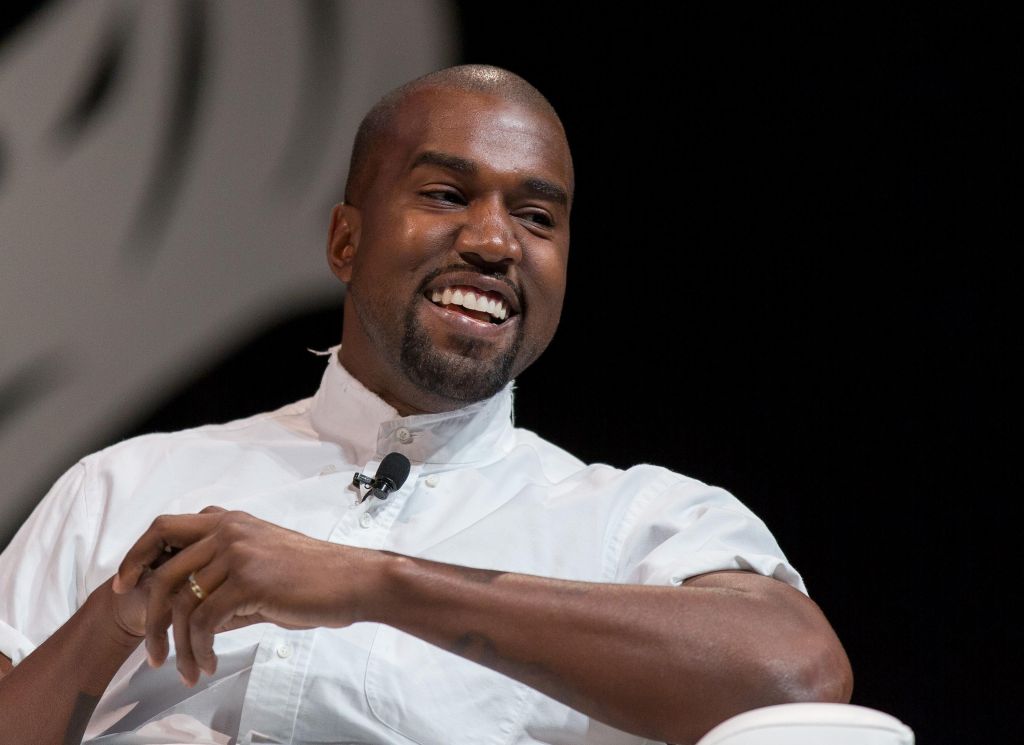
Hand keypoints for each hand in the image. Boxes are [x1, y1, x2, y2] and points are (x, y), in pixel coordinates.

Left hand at [113, 507, 379, 685]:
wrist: (353, 580)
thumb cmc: (313, 577)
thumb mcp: (261, 562)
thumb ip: (224, 575)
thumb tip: (191, 608)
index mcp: (229, 521)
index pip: (164, 528)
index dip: (136, 556)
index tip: (124, 585)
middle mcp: (227, 530)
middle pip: (163, 569)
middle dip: (150, 616)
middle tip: (150, 650)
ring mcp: (237, 553)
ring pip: (183, 603)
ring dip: (179, 645)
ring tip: (186, 669)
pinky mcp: (249, 580)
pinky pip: (206, 621)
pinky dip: (200, 648)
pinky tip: (207, 662)